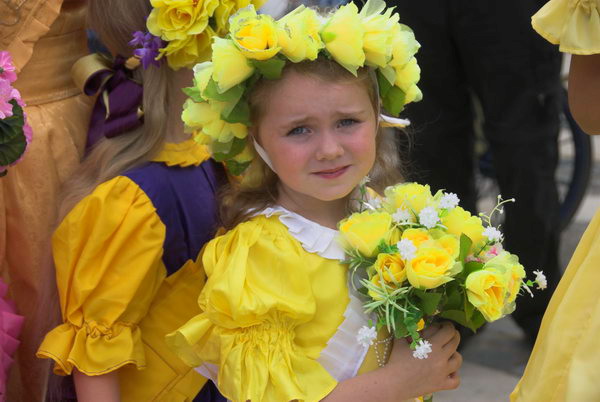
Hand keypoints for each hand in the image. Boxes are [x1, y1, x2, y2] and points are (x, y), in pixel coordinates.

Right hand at [323, 322, 461, 401]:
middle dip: (452, 335)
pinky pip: (456, 380)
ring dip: (454, 354)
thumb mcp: (402, 340)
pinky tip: (448, 371)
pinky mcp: (441, 384)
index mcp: (432, 345)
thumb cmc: (396, 359)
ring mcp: (443, 372)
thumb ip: (410, 329)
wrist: (394, 382)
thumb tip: (414, 320)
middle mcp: (441, 357)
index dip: (446, 325)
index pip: (448, 330)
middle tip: (445, 335)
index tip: (441, 325)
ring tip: (446, 353)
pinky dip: (454, 375)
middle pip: (456, 341)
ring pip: (458, 360)